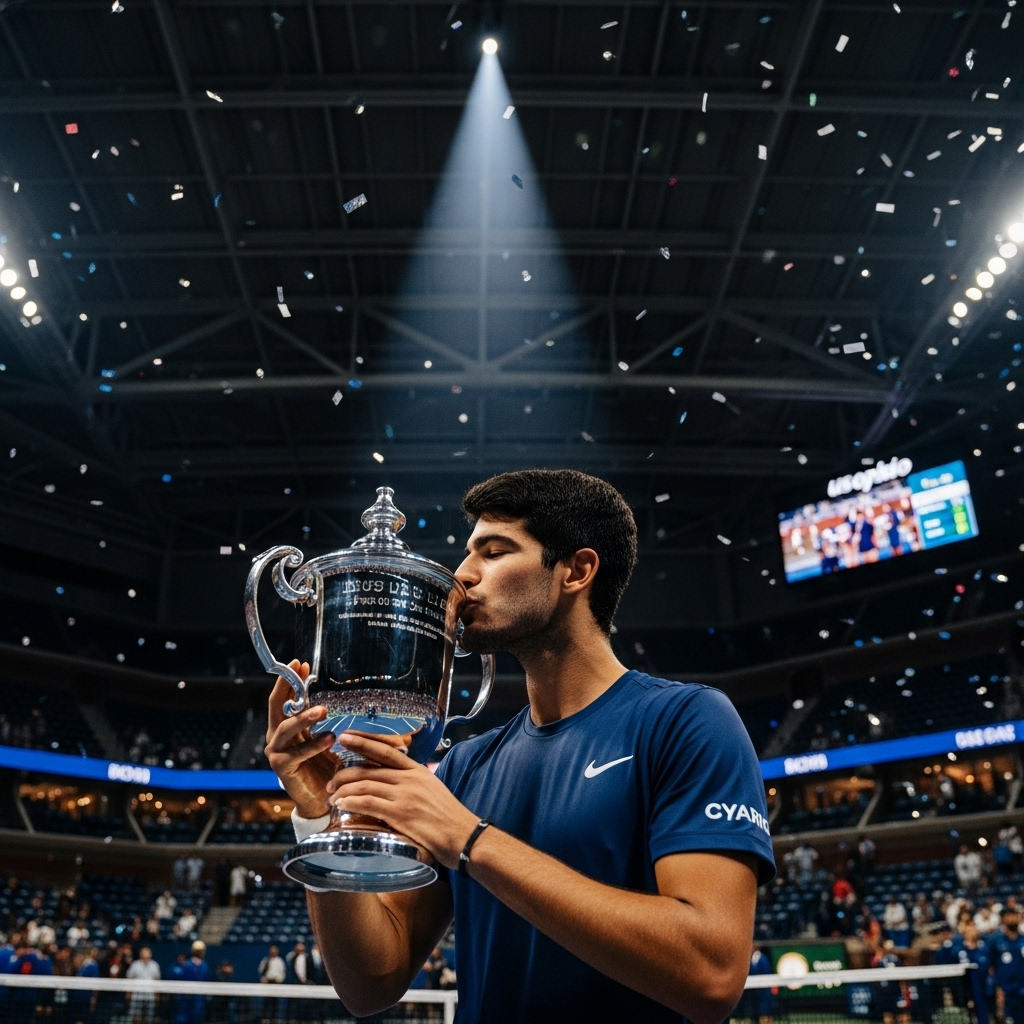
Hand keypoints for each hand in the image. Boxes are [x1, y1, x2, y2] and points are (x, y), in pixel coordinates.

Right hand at [265, 660, 336, 817]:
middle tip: (301, 671)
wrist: (321, 799)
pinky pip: (297, 753)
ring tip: (324, 710)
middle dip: (288, 686)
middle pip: (277, 706)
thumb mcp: (322, 737)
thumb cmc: (324, 766)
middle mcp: (276, 737)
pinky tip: (330, 738)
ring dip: (305, 717)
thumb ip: (320, 720)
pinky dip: (313, 744)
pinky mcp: (282, 768)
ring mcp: (276, 752)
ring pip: (286, 728)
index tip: (301, 663)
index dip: (290, 680)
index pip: (284, 698)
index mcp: (285, 727)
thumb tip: (335, 696)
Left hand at [326, 733, 478, 869]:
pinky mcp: (401, 814)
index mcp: (418, 771)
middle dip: (345, 773)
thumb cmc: (450, 818)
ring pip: (365, 785)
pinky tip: (342, 805)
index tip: (345, 736)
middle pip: (369, 769)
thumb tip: (394, 787)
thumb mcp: (433, 791)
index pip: (385, 751)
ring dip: (344, 791)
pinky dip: (351, 802)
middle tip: (331, 781)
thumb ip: (413, 785)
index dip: (363, 742)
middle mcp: (410, 779)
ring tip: (332, 797)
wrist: (465, 836)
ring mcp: (405, 795)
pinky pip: (368, 803)